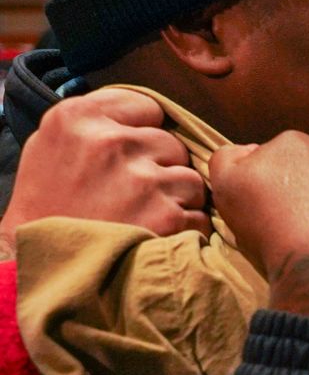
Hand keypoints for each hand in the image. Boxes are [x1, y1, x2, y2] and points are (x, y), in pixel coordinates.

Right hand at [0, 88, 210, 255]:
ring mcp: (143, 180)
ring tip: (144, 216)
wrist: (43, 266)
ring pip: (191, 179)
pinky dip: (185, 229)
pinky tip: (155, 236)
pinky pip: (199, 215)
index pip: (147, 107)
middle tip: (134, 194)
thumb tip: (144, 113)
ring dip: (177, 199)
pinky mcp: (168, 216)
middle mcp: (112, 143)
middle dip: (161, 167)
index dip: (144, 132)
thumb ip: (96, 122)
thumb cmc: (46, 208)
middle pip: (172, 144)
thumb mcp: (52, 147)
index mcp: (78, 118)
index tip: (131, 154)